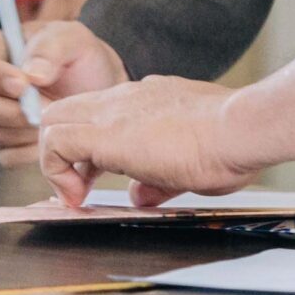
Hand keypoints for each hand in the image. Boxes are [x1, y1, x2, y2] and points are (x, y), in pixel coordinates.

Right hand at [0, 19, 126, 166]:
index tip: (23, 84)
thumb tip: (30, 74)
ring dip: (24, 129)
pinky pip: (5, 155)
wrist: (99, 89)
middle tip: (47, 107)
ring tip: (54, 117)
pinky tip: (51, 134)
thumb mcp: (72, 39)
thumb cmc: (81, 57)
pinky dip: (30, 149)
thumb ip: (49, 49)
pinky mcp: (6, 144)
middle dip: (11, 109)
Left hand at [37, 75, 255, 207]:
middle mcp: (127, 97)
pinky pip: (56, 142)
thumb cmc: (232, 142)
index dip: (90, 147)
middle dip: (63, 148)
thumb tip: (140, 195)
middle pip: (66, 109)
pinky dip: (55, 170)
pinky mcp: (105, 133)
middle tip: (81, 184)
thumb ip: (158, 179)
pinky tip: (77, 197)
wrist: (241, 128)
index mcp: (149, 100)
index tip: (98, 178)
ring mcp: (114, 110)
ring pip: (53, 119)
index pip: (101, 112)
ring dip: (57, 159)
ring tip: (76, 194)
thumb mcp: (189, 163)